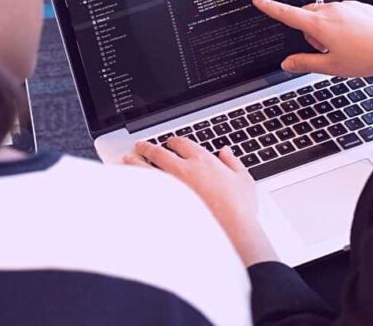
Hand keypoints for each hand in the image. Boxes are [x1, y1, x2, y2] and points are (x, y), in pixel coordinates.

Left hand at [125, 138, 278, 265]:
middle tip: (140, 146)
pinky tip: (131, 184)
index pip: (182, 144)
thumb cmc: (238, 208)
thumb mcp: (243, 179)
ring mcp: (170, 187)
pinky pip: (145, 190)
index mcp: (202, 160)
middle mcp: (183, 170)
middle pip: (159, 153)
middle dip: (147, 148)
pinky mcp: (164, 203)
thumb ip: (233, 162)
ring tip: (128, 159)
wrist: (231, 231)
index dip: (174, 141)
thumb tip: (225, 152)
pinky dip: (137, 185)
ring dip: (135, 162)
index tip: (170, 143)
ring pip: (146, 169)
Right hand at [251, 0, 372, 91]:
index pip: (287, 14)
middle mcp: (331, 10)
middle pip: (306, 16)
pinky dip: (341, 25)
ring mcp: (346, 6)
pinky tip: (356, 40)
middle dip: (308, 31)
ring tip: (345, 47)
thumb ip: (305, 63)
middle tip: (324, 50)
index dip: (269, 7)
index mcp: (319, 25)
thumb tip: (287, 63)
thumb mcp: (331, 67)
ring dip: (325, 29)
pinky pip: (341, 13)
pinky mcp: (358, 6)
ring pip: (324, 15)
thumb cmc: (367, 57)